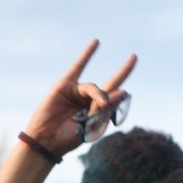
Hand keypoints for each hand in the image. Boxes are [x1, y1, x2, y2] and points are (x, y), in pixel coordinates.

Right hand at [22, 39, 136, 158]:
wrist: (47, 140)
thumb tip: (122, 90)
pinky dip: (87, 55)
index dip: (124, 90)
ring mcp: (78, 91)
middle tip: (134, 57)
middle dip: (123, 72)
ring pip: (94, 89)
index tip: (129, 87)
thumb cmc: (70, 137)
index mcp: (99, 111)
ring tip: (101, 105)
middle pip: (109, 88)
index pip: (115, 97)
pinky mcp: (65, 85)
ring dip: (99, 96)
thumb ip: (106, 109)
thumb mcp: (93, 125)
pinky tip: (96, 43)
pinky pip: (78, 67)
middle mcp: (90, 99)